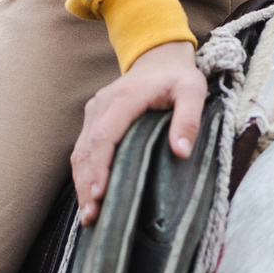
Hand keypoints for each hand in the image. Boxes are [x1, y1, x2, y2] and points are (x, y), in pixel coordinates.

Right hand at [69, 42, 203, 225]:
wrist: (159, 56)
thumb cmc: (178, 77)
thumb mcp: (193, 91)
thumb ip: (188, 119)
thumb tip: (181, 152)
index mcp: (125, 97)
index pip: (105, 136)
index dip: (100, 166)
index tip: (100, 194)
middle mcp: (103, 104)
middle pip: (87, 149)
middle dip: (87, 184)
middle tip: (92, 216)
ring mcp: (95, 112)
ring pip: (80, 151)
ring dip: (82, 183)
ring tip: (89, 216)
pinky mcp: (94, 119)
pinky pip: (84, 149)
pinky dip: (84, 173)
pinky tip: (90, 196)